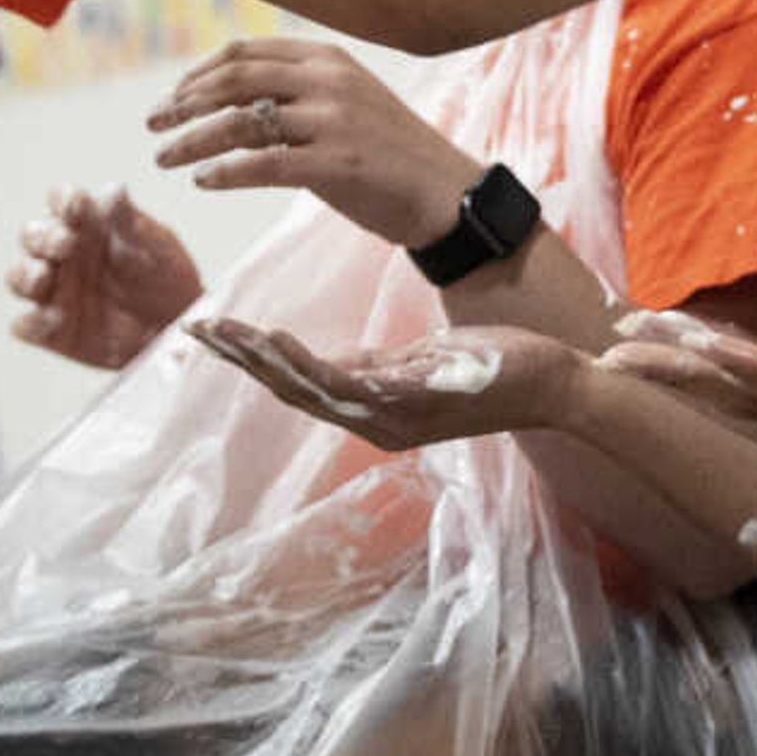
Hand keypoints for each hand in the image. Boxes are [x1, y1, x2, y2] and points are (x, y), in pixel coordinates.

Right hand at [5, 184, 203, 370]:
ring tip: (44, 277)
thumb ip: (129, 222)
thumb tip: (114, 190)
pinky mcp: (51, 330)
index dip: (63, 199)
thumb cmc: (164, 276)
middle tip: (65, 242)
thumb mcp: (156, 246)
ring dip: (25, 275)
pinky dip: (32, 322)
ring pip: (18, 277)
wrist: (176, 326)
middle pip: (32, 235)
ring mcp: (53, 292)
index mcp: (85, 224)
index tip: (78, 203)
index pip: (62, 201)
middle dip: (42, 236)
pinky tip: (53, 321)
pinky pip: (26, 325)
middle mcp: (61, 254)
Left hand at [146, 39, 479, 248]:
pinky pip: (264, 164)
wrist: (448, 194)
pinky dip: (225, 171)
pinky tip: (203, 181)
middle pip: (234, 81)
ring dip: (191, 140)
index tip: (171, 98)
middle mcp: (329, 81)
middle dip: (182, 103)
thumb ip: (296, 94)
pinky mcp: (338, 164)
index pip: (244, 54)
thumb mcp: (346, 104)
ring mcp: (335, 121)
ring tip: (164, 158)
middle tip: (152, 125)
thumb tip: (229, 102)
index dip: (197, 74)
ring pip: (240, 122)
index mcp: (328, 59)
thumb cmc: (390, 154)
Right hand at [189, 317, 577, 452]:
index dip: (257, 363)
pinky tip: (273, 339)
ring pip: (308, 389)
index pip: (304, 387)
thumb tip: (334, 365)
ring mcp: (391, 416)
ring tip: (221, 333)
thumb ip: (377, 370)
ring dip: (259, 361)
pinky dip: (303, 363)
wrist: (558, 384)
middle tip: (198, 333)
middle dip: (243, 361)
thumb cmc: (499, 367)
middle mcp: (377, 422)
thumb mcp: (425, 367)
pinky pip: (344, 383)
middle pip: (293, 392)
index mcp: (377, 412)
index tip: (218, 335)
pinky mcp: (410, 399)